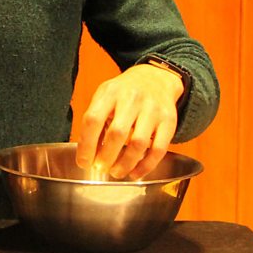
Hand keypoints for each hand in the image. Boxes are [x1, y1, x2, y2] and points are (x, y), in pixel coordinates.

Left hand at [74, 63, 183, 178]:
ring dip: (125, 164)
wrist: (156, 78)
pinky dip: (146, 166)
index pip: (93, 120)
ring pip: (139, 144)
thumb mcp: (105, 95)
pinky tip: (135, 173)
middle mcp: (132, 98)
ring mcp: (153, 109)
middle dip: (106, 156)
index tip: (83, 161)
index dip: (86, 145)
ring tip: (116, 172)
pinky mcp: (169, 121)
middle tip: (100, 168)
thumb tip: (87, 153)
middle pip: (117, 133)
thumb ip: (95, 119)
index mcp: (111, 92)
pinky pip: (158, 150)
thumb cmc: (124, 92)